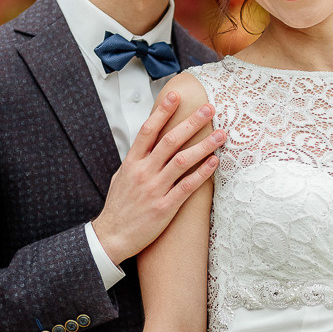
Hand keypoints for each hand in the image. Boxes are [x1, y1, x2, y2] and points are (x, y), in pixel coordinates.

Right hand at [93, 91, 222, 263]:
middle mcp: (144, 172)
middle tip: (208, 108)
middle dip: (191, 122)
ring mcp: (155, 189)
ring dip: (204, 145)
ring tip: (220, 134)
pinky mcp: (165, 207)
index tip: (175, 95)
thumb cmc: (119, 206)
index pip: (148, 130)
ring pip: (183, 161)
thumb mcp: (122, 176)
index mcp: (132, 162)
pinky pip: (187, 186)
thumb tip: (148, 142)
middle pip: (170, 141)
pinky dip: (202, 173)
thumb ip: (136, 158)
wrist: (112, 236)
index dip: (162, 112)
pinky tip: (214, 162)